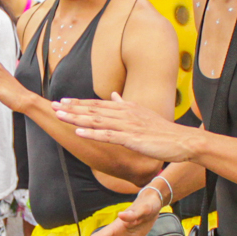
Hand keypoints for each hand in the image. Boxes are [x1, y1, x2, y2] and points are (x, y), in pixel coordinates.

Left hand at [55, 94, 200, 163]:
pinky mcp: (132, 139)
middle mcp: (125, 113)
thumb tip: (114, 95)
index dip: (80, 103)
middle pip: (94, 110)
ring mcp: (128, 126)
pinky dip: (92, 134)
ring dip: (77, 118)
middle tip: (54, 106)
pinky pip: (108, 136)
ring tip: (60, 116)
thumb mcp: (143, 114)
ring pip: (97, 121)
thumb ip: (126, 105)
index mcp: (127, 108)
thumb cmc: (163, 131)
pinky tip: (78, 133)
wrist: (183, 141)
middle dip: (72, 108)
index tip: (63, 101)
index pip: (98, 104)